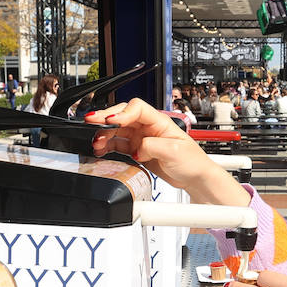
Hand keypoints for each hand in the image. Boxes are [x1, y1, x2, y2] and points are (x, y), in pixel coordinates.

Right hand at [86, 98, 226, 195]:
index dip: (122, 112)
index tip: (111, 121)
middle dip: (105, 119)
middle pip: (122, 116)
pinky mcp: (137, 151)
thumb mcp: (174, 151)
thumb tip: (136, 148)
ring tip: (95, 142)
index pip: (136, 108)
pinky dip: (107, 147)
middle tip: (91, 124)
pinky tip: (100, 150)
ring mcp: (141, 139)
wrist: (195, 179)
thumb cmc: (192, 162)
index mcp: (159, 121)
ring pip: (116, 131)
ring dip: (104, 135)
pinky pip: (117, 145)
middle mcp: (148, 127)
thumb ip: (152, 146)